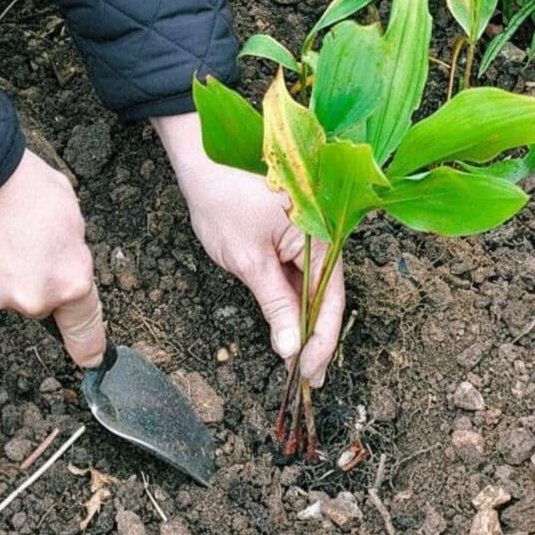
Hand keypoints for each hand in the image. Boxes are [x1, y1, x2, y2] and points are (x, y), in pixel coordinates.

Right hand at [0, 149, 105, 367]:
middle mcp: (35, 298)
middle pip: (44, 302)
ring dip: (13, 272)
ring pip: (13, 293)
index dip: (91, 343)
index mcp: (70, 280)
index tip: (93, 358)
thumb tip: (67, 269)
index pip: (86, 324)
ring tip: (7, 234)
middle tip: (35, 241)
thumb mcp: (73, 218)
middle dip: (43, 279)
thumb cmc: (30, 187)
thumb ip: (73, 256)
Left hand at [153, 112, 344, 386]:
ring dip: (305, 321)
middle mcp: (323, 233)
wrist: (204, 157)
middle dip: (317, 337)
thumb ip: (275, 305)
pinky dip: (293, 301)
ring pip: (314, 286)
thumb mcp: (249, 259)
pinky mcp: (292, 234)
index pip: (330, 299)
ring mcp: (308, 233)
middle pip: (327, 295)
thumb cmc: (224, 199)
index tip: (309, 373)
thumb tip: (290, 348)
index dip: (322, 340)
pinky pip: (300, 272)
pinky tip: (288, 327)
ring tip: (298, 359)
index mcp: (322, 235)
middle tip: (306, 377)